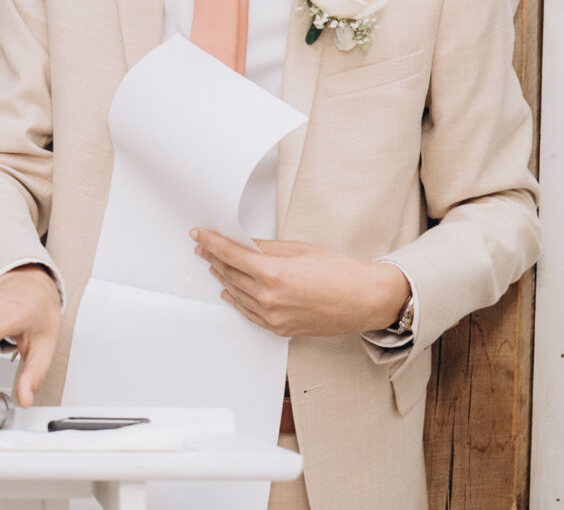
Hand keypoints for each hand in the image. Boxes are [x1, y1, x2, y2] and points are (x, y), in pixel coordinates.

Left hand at [193, 230, 410, 338]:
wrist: (366, 300)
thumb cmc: (339, 272)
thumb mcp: (298, 249)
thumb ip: (265, 248)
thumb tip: (243, 243)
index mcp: (272, 273)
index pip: (229, 254)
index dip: (210, 242)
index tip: (197, 234)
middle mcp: (269, 297)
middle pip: (229, 273)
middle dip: (213, 257)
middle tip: (202, 247)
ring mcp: (274, 316)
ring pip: (236, 294)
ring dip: (222, 278)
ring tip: (212, 264)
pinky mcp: (281, 329)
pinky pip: (250, 314)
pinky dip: (237, 300)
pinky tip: (229, 292)